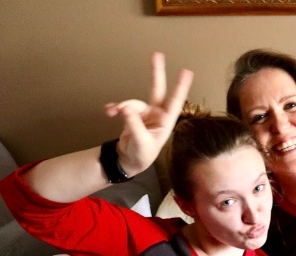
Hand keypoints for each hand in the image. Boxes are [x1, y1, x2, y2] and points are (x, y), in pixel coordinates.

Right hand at [104, 52, 193, 174]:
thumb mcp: (141, 143)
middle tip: (157, 54)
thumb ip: (134, 125)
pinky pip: (123, 107)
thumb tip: (126, 109)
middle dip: (157, 73)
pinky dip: (116, 108)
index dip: (180, 87)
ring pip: (133, 103)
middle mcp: (157, 115)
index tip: (186, 72)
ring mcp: (144, 114)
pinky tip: (108, 111)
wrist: (128, 161)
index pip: (175, 101)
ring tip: (113, 112)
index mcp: (165, 122)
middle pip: (157, 90)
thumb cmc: (142, 156)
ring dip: (123, 106)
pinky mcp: (132, 116)